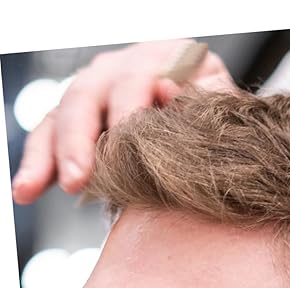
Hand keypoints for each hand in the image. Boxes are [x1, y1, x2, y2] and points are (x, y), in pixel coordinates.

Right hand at [12, 40, 235, 203]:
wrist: (214, 120)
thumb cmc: (223, 118)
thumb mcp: (226, 106)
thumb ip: (206, 98)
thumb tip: (165, 89)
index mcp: (162, 59)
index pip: (136, 78)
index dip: (128, 108)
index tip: (124, 137)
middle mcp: (121, 68)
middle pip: (88, 96)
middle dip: (79, 139)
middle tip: (79, 178)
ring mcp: (97, 91)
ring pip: (60, 116)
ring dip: (47, 155)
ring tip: (32, 188)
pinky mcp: (81, 118)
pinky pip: (51, 137)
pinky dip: (38, 164)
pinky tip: (26, 190)